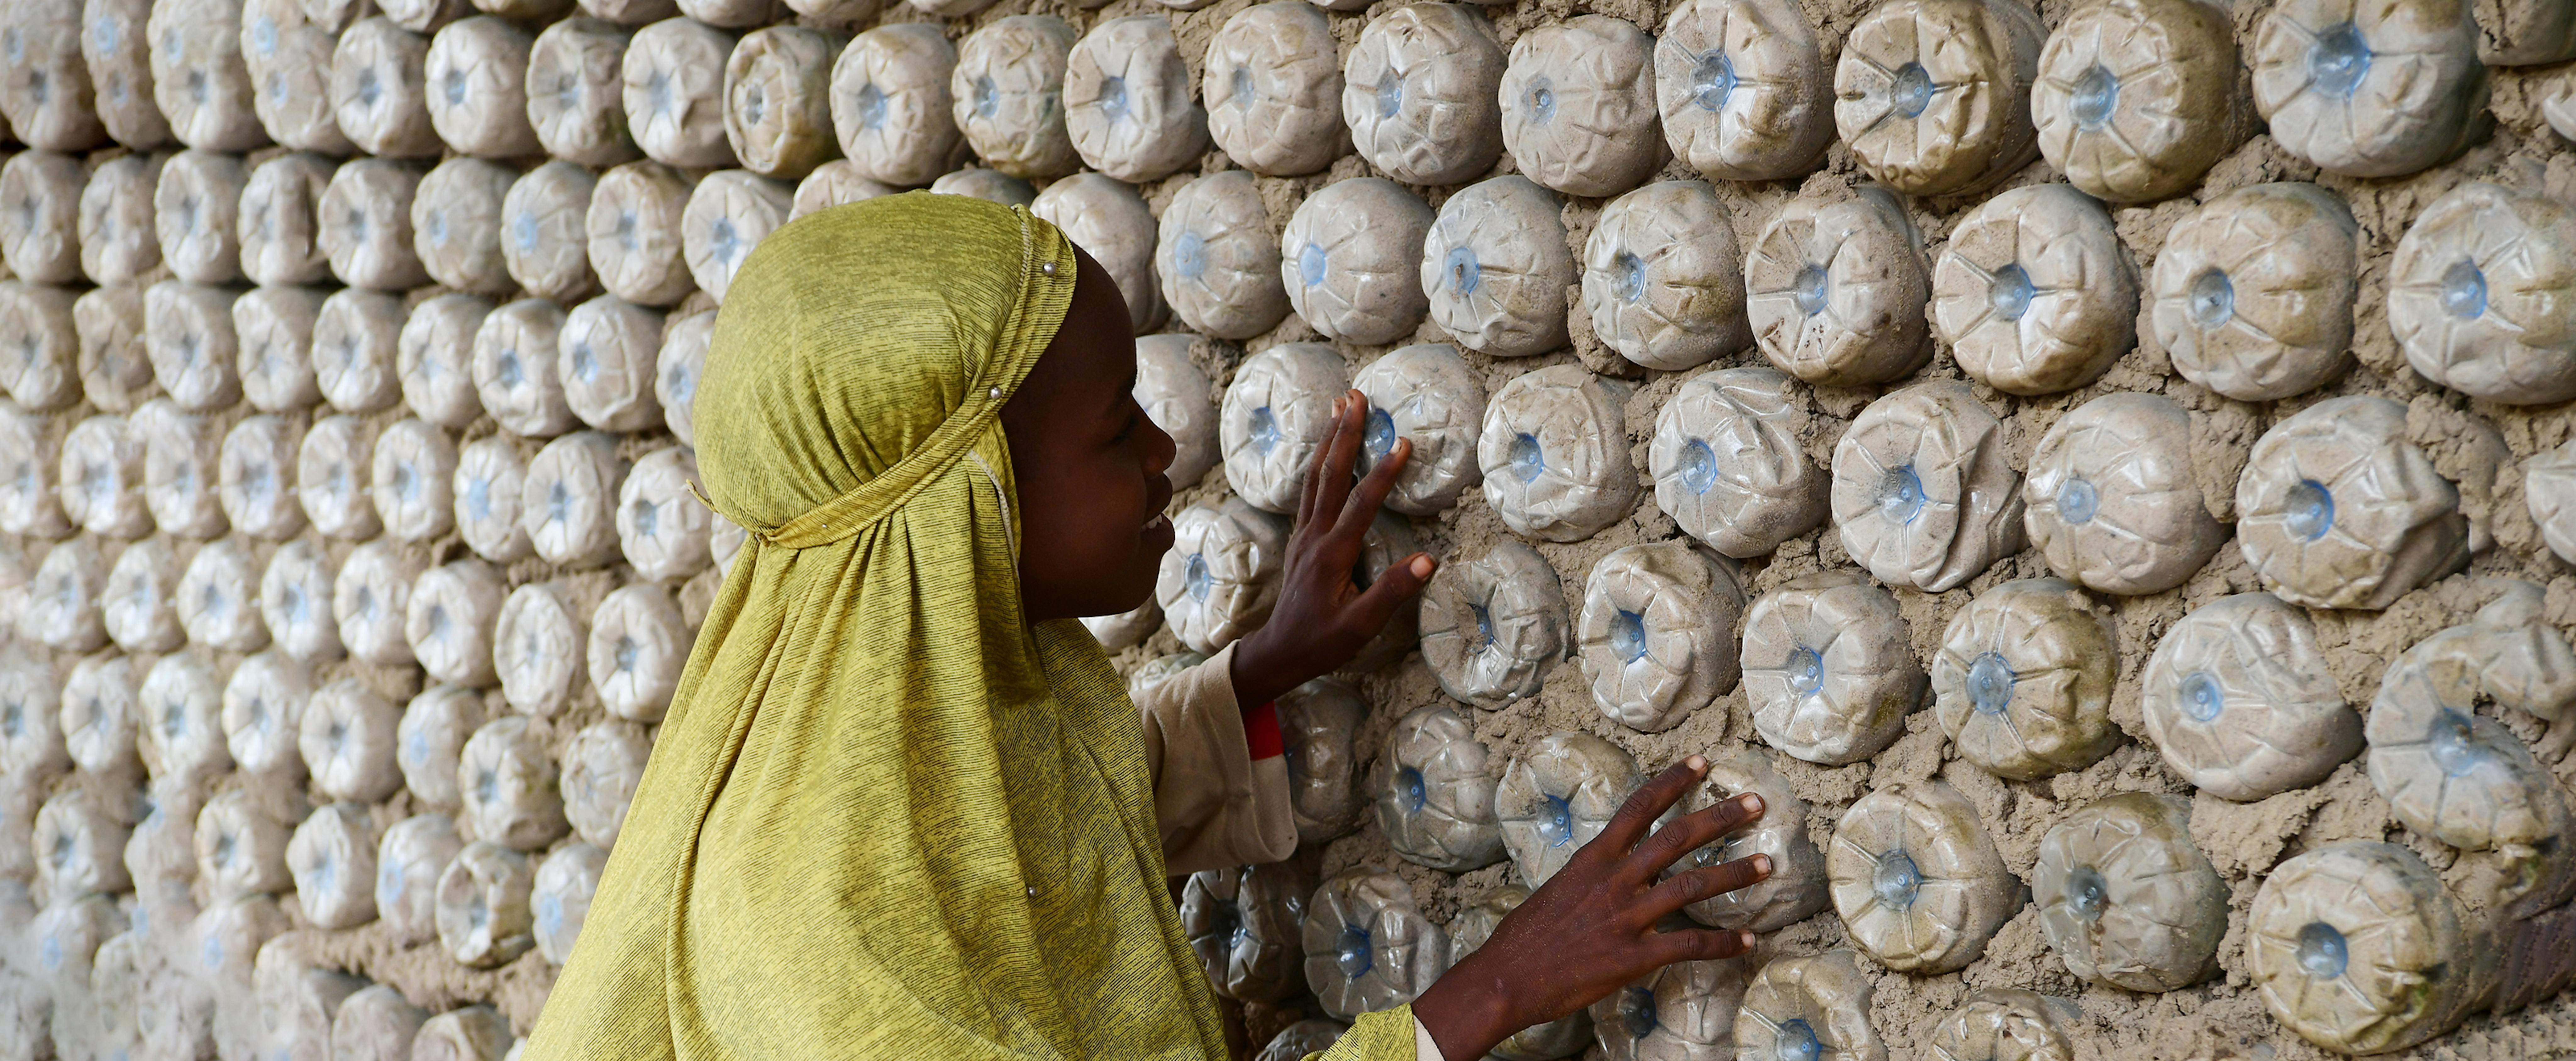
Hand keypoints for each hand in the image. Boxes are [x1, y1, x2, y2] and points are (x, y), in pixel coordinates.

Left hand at [1228, 390, 1436, 708]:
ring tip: (1338, 405)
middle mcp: (1313, 536)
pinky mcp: (1300, 539)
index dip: (1384, 472)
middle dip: (1345, 433)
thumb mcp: (1360, 627)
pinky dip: (1318, 462)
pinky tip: (1324, 449)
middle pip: (1330, 475)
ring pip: (1314, 476)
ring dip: (1328, 439)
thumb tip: (1428, 561)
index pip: (1361, 503)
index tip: (1402, 442)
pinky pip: (1308, 489)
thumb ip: (1392, 593)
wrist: (1278, 652)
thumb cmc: (1321, 643)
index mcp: (1332, 554)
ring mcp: (1303, 535)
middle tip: (1357, 396)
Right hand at [1412, 758, 1771, 1059]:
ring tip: (1766, 865)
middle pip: (1676, 837)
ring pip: (1692, 885)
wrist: (1507, 977)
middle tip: (1756, 805)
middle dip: (1720, 817)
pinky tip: (1747, 942)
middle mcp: (1615, 880)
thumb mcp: (1559, 890)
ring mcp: (1627, 917)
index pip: (1638, 807)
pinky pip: (1690, 944)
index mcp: (1593, 859)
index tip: (1701, 763)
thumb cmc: (1528, 937)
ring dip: (1734, 874)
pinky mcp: (1634, 956)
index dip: (1672, 782)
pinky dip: (1723, 944)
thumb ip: (1592, 878)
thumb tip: (1613, 872)